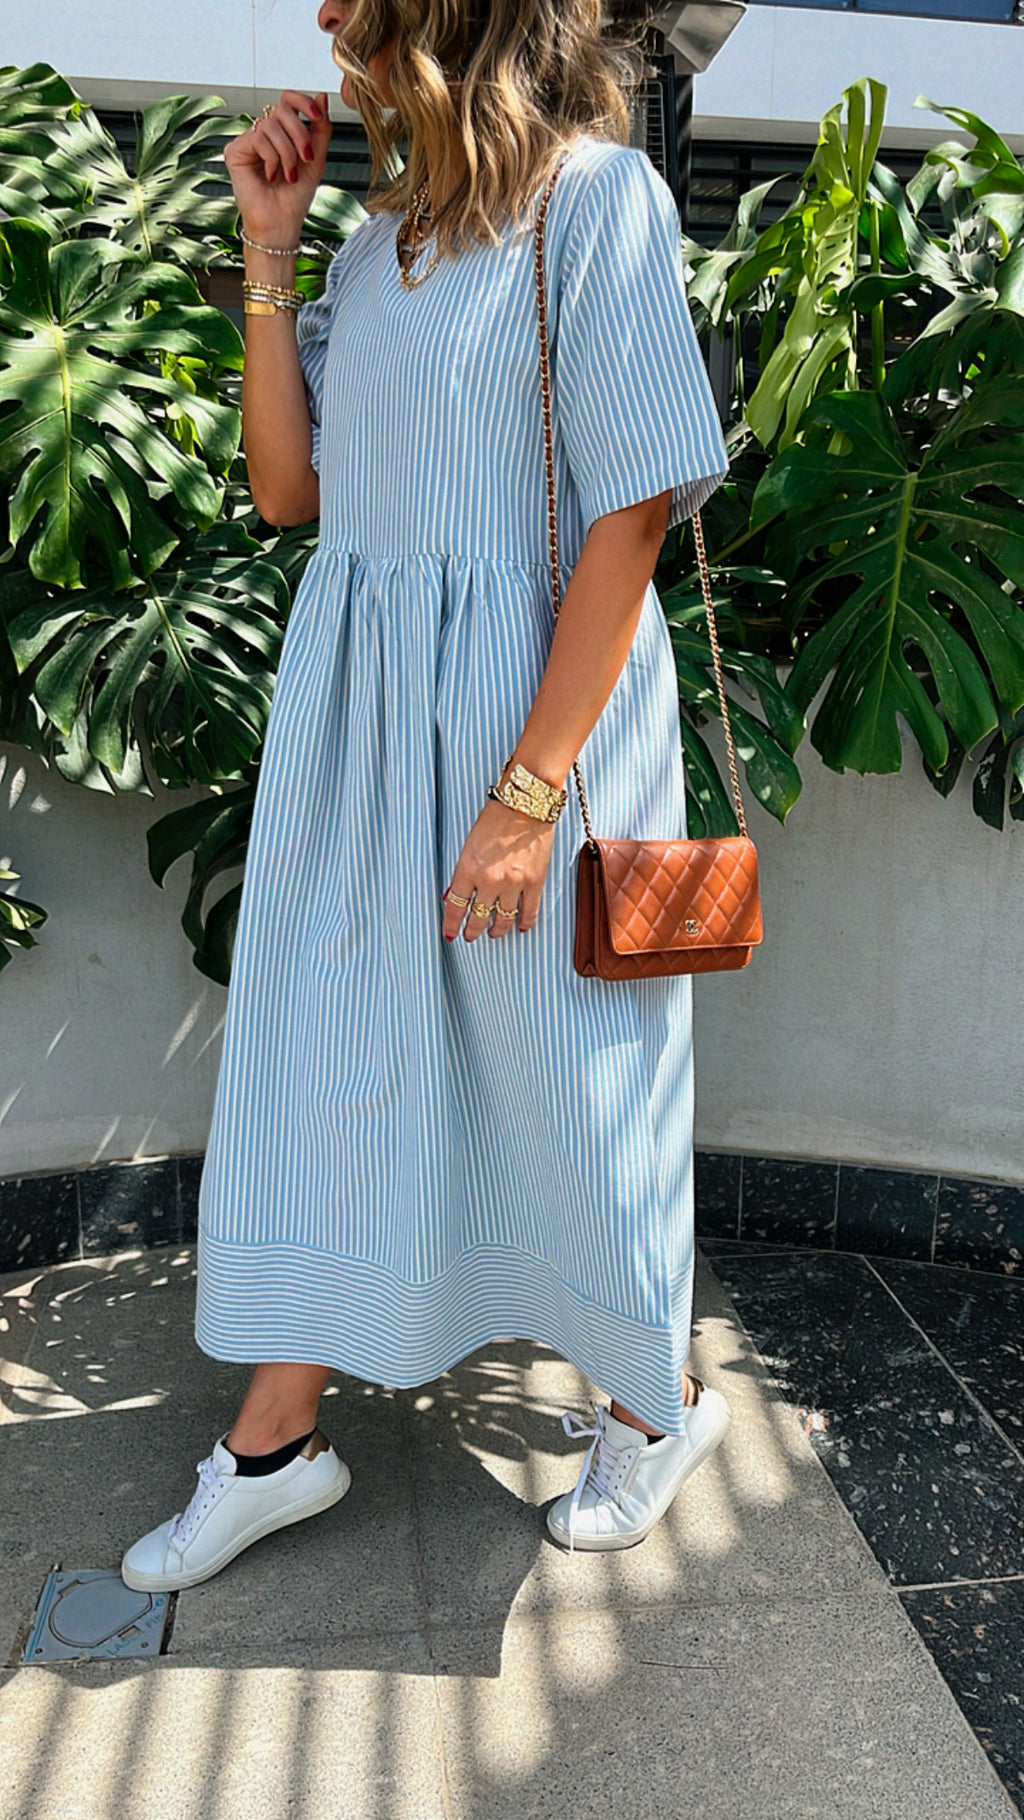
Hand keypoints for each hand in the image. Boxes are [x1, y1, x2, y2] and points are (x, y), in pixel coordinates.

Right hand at [225, 90, 332, 244]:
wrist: (281, 225)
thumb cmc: (295, 198)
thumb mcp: (315, 159)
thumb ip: (321, 129)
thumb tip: (321, 96)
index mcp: (281, 133)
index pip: (288, 101)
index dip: (303, 101)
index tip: (317, 116)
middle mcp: (262, 133)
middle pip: (282, 108)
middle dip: (300, 133)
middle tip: (306, 158)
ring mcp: (247, 141)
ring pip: (271, 124)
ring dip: (287, 152)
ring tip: (289, 175)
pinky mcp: (235, 151)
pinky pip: (258, 138)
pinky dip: (272, 158)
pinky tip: (272, 176)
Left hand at [442, 800, 557, 943]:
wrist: (525, 804)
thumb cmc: (496, 817)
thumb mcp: (470, 844)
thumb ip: (463, 872)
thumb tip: (455, 894)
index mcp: (468, 869)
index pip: (455, 906)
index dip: (451, 924)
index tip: (450, 934)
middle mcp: (489, 880)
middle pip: (478, 918)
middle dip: (473, 931)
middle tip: (471, 936)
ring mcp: (513, 883)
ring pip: (503, 920)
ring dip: (497, 930)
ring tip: (495, 933)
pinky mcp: (534, 882)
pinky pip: (529, 911)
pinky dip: (524, 923)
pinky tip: (521, 927)